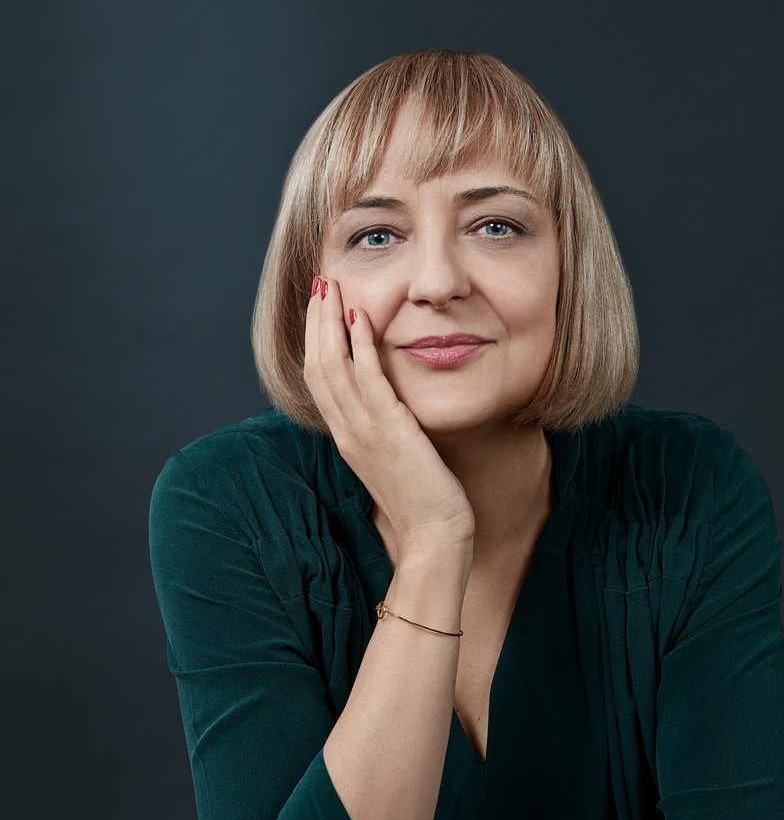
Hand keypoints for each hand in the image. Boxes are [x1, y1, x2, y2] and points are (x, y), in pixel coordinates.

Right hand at [304, 274, 475, 556]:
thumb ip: (385, 432)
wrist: (433, 535)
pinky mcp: (387, 430)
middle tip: (318, 284)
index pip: (319, 381)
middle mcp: (346, 431)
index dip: (315, 341)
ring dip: (329, 322)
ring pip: (332, 366)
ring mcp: (362, 431)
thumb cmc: (422, 502)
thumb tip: (389, 409)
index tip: (320, 310)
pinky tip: (360, 317)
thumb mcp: (395, 460)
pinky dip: (359, 345)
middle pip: (316, 366)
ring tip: (331, 287)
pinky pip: (366, 378)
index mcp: (346, 438)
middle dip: (315, 322)